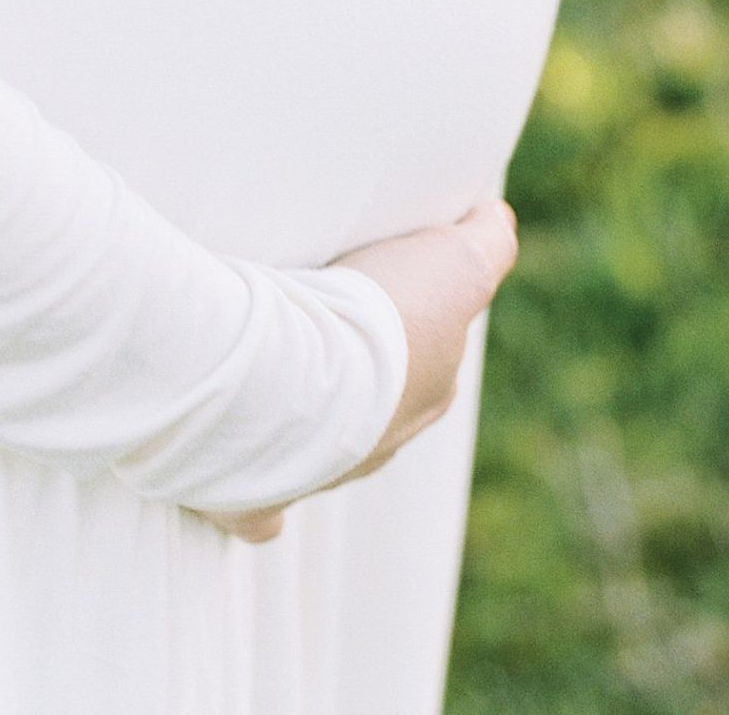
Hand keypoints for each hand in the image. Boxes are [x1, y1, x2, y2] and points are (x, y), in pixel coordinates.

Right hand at [196, 200, 518, 544]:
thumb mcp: (451, 265)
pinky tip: (229, 471)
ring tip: (256, 365)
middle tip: (311, 321)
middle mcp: (378, 444)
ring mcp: (316, 476)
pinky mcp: (254, 499)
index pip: (427, 360)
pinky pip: (256, 511)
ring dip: (293, 416)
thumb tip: (498, 216)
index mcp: (423, 395)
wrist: (294, 380)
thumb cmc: (372, 324)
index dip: (406, 322)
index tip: (375, 287)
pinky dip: (251, 498)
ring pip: (313, 449)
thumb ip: (483, 244)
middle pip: (371, 406)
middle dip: (351, 375)